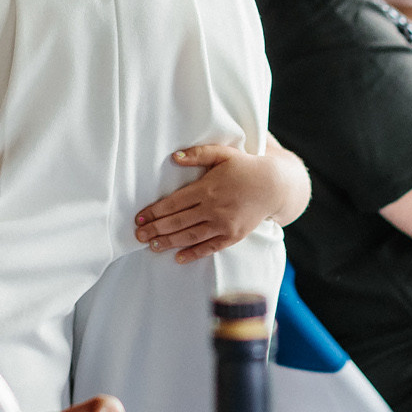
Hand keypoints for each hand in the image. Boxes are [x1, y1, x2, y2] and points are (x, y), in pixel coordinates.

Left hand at [133, 142, 308, 260]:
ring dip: (169, 242)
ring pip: (190, 236)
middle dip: (156, 230)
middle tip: (138, 236)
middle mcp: (213, 208)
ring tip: (152, 246)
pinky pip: (210, 247)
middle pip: (178, 222)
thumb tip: (175, 157)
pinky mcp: (233, 235)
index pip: (174, 203)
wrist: (274, 186)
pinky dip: (193, 253)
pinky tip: (179, 257)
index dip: (154, 212)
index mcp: (207, 188)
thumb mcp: (223, 153)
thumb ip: (199, 154)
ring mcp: (223, 224)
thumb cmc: (245, 167)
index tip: (140, 218)